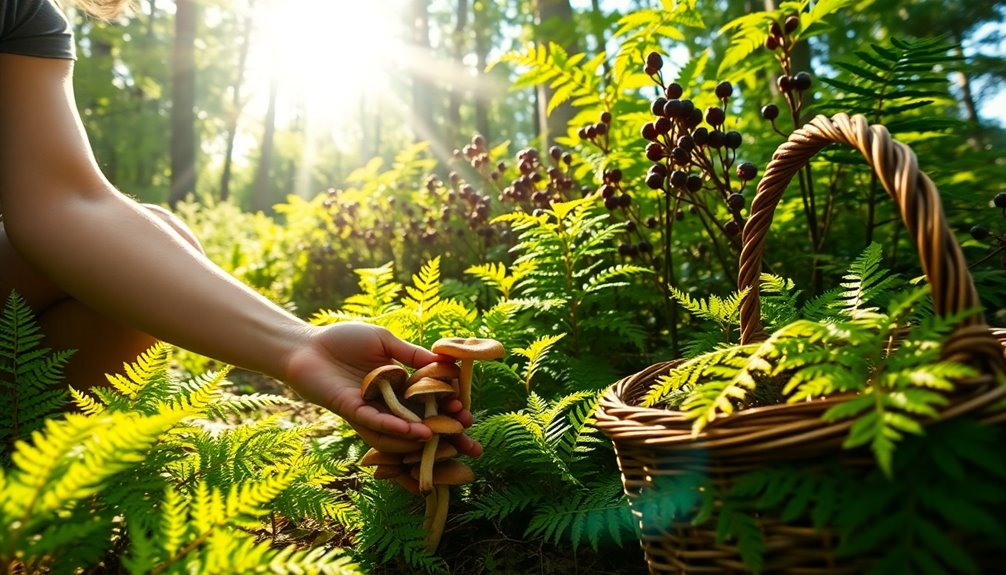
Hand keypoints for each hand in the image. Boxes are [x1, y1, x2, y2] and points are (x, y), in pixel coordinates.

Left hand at [282, 321, 481, 455]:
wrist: (307, 346)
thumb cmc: (343, 339)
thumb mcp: (384, 341)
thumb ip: (411, 354)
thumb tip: (445, 362)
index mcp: (397, 383)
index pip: (429, 397)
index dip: (449, 403)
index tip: (467, 408)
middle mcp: (386, 400)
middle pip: (420, 418)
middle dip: (444, 429)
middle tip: (467, 437)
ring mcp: (370, 409)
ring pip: (400, 427)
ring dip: (422, 433)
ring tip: (441, 437)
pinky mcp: (352, 412)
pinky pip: (377, 423)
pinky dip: (396, 428)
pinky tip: (415, 432)